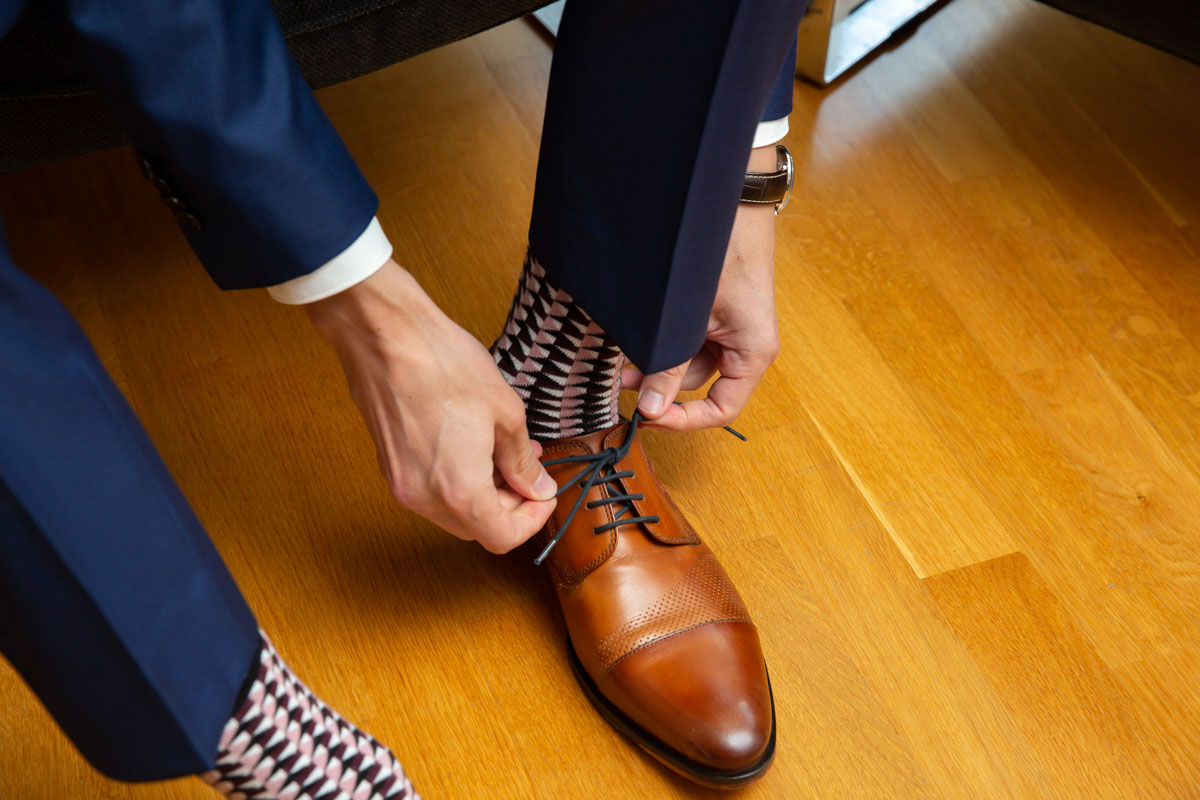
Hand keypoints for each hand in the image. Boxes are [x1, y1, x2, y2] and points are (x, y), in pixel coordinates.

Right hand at [305, 260, 556, 552]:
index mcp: (459, 491)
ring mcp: (401, 484)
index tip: (543, 494)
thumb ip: (522, 461)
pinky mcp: (389, 467)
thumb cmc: (444, 365)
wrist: (385, 336)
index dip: (531, 520)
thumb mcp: (505, 412)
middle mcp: (424, 498)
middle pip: (476, 529)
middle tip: (527, 472)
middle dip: (508, 507)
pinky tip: (472, 446)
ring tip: (502, 453)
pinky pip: (430, 491)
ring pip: (452, 512)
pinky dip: (456, 481)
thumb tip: (536, 486)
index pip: (503, 538)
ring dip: (483, 494)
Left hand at [622, 145, 780, 431]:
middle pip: (696, 385)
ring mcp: (726, 327)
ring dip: (653, 359)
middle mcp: (743, 345)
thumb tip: (651, 409)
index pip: (721, 410)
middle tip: (618, 375)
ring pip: (684, 360)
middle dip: (656, 382)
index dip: (683, 420)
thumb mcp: (687, 318)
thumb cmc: (721, 250)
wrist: (728, 195)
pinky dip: (659, 338)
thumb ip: (669, 365)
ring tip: (620, 347)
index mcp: (753, 353)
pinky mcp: (711, 310)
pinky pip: (683, 336)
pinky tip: (634, 328)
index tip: (647, 415)